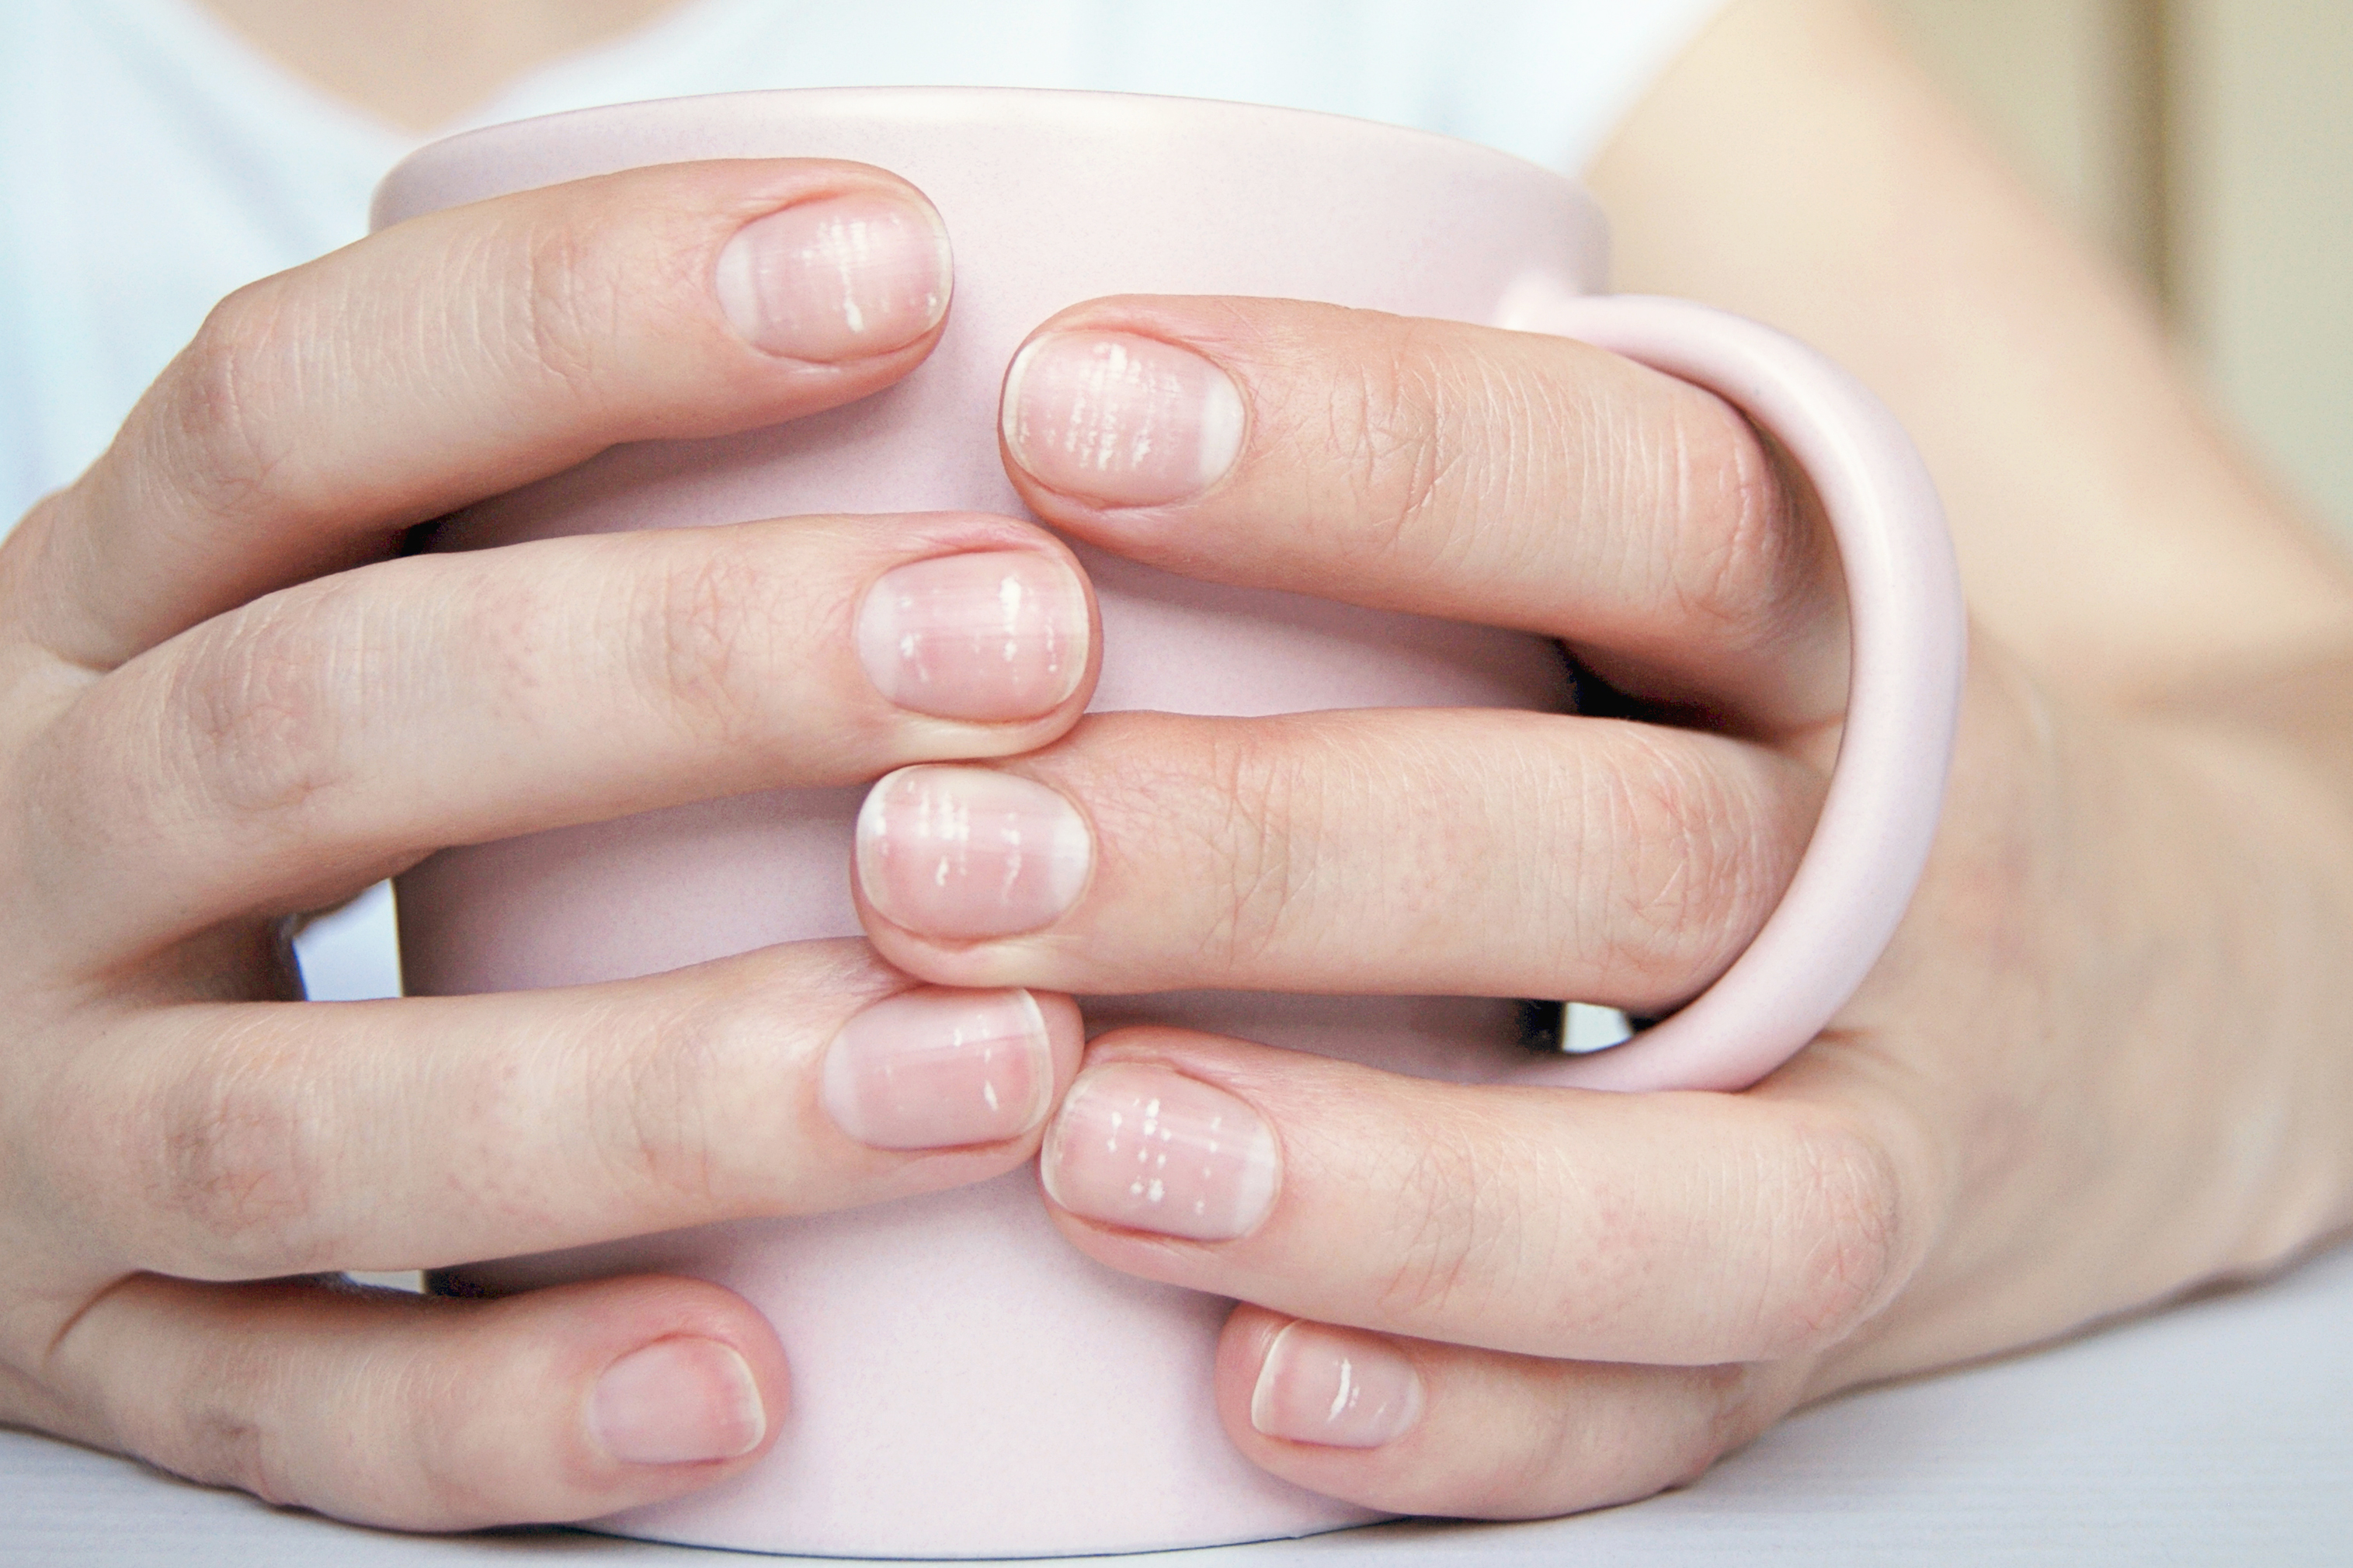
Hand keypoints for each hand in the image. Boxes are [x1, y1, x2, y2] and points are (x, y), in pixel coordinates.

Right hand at [0, 160, 1096, 1527]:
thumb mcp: (332, 602)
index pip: (297, 402)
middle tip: (1026, 651)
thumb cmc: (272, 775)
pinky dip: (506, 1410)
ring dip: (655, 1091)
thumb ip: (555, 523)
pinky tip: (749, 1386)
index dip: (584, 317)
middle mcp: (34, 839)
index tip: (899, 269)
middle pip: (320, 727)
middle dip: (685, 679)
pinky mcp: (92, 1354)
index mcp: (98, 604)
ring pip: (302, 1117)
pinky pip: (281, 1411)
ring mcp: (38, 1121)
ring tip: (993, 1065)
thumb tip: (975, 365)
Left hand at [850, 294, 2352, 1516]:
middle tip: (946, 856)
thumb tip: (1007, 463)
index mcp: (1835, 617)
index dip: (1365, 445)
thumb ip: (1443, 495)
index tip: (1062, 414)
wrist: (2128, 989)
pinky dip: (1473, 1416)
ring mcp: (1885, 1125)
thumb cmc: (1766, 726)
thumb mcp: (1687, 555)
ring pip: (1702, 1189)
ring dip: (1388, 1181)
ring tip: (1090, 1149)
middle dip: (1270, 854)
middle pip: (1617, 850)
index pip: (1640, 487)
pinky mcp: (1824, 1340)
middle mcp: (1880, 870)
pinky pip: (1678, 1411)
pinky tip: (1252, 1391)